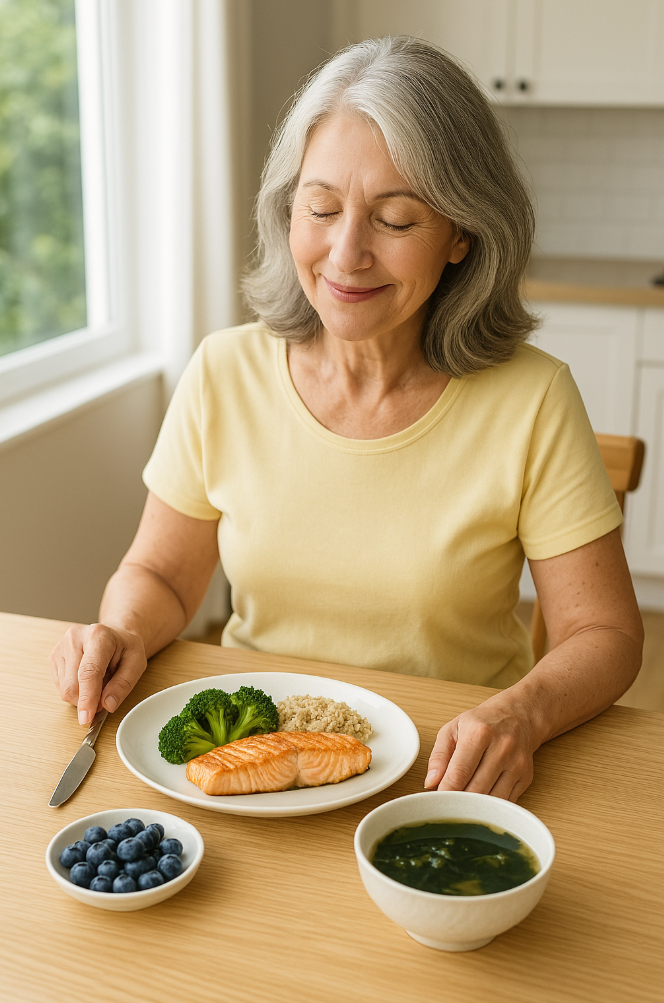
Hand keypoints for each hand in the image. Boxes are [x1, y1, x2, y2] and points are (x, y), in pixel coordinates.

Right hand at [49, 624, 146, 725]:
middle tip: (105, 697)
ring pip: (64, 689)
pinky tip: (86, 680)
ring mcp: (61, 646)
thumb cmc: (126, 649)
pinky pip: (60, 687)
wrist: (115, 636)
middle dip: (87, 701)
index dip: (87, 697)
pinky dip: (74, 691)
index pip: (89, 672)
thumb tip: (107, 705)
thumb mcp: (136, 663)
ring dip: (81, 696)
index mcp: (99, 636)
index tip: (86, 718)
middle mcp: (75, 638)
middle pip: (72, 684)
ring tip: (98, 681)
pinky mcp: (54, 657)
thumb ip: (123, 684)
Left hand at [424, 695, 538, 801]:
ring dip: (475, 807)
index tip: (437, 800)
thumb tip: (431, 782)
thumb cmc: (481, 722)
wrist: (518, 716)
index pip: (459, 773)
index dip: (446, 791)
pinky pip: (505, 802)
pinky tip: (480, 801)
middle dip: (459, 802)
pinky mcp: (526, 777)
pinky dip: (490, 807)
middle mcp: (502, 748)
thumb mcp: (453, 729)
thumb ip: (439, 756)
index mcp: (480, 733)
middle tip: (447, 804)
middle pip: (476, 789)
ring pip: (492, 800)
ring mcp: (517, 764)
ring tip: (462, 805)